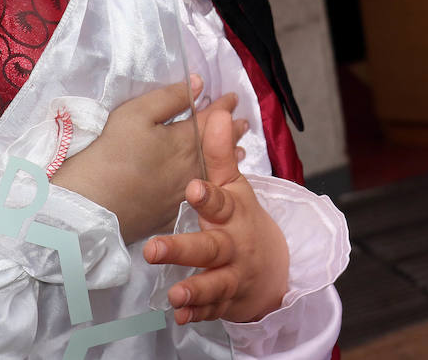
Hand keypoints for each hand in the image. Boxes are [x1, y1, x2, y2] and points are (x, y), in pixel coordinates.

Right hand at [50, 76, 246, 243]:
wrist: (96, 205)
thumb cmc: (113, 151)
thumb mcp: (136, 113)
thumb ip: (170, 98)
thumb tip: (199, 85)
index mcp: (185, 140)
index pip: (209, 118)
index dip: (222, 106)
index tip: (233, 97)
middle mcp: (192, 166)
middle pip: (216, 145)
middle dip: (231, 131)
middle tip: (245, 123)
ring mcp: (184, 193)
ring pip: (212, 171)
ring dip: (227, 158)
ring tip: (240, 150)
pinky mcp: (172, 212)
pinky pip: (201, 194)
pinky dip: (211, 182)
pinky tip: (213, 184)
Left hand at [142, 109, 289, 323]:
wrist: (272, 268)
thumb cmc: (243, 218)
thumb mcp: (234, 185)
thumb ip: (218, 153)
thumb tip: (217, 111)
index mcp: (233, 212)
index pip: (220, 201)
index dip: (208, 196)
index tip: (192, 188)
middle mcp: (233, 244)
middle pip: (211, 248)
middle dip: (184, 249)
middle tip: (154, 249)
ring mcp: (230, 275)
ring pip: (212, 283)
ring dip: (193, 289)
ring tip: (173, 293)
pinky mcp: (225, 300)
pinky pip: (211, 309)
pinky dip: (197, 313)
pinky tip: (179, 315)